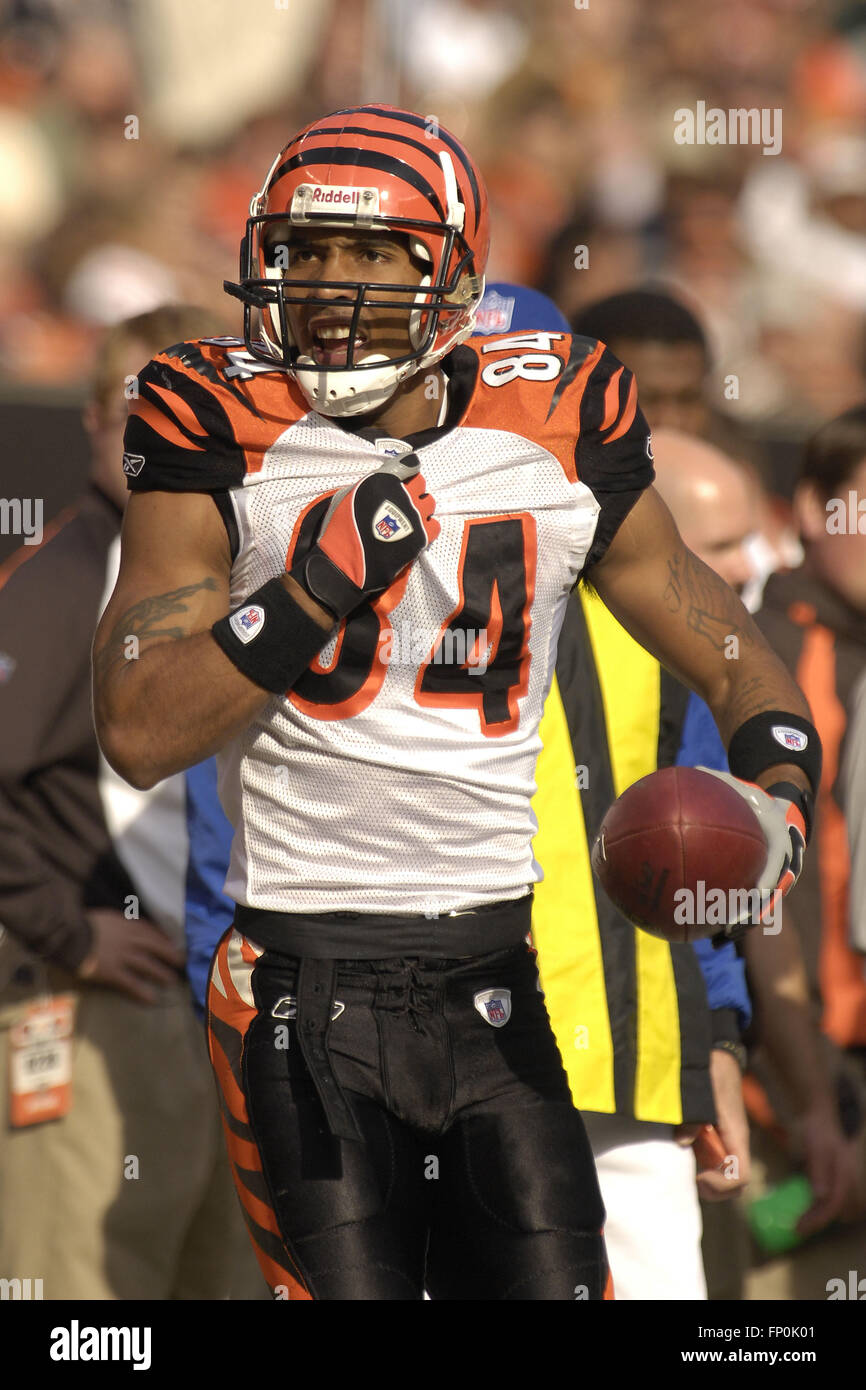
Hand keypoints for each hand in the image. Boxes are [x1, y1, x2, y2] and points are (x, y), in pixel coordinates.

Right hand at [76, 908, 185, 1003]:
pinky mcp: (112, 972)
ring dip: (161, 973)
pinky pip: (131, 983)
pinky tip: (151, 999)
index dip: (162, 938)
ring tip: (171, 981)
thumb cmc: (81, 924)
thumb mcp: (104, 917)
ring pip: (147, 965)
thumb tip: (123, 927)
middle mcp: (128, 940)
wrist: (68, 935)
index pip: (149, 930)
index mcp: (125, 924)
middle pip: (155, 947)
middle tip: (182, 962)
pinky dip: (142, 991)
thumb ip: (116, 924)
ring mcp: (122, 956)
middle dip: (170, 954)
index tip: (171, 944)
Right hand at [290, 458, 439, 620]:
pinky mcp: (421, 536)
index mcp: (383, 480)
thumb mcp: (348, 495)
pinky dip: (427, 526)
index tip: (408, 474)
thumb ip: (371, 484)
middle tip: (404, 501)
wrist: (345, 563)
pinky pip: (434, 525)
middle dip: (414, 490)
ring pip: (430, 503)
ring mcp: (414, 515)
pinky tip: (415, 531)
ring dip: (421, 507)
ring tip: (410, 517)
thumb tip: (386, 481)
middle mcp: (402, 494)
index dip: (408, 469)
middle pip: (421, 483)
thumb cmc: (341, 528)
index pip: (408, 464)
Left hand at [675, 1048, 750, 1199]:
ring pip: (723, 1173)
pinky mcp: (716, 1133)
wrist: (717, 1050)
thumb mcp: (701, 1086)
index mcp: (736, 1134)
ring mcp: (726, 1139)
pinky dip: (698, 1160)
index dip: (719, 1184)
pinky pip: (713, 1159)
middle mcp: (734, 1141)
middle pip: (734, 1184)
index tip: (696, 1173)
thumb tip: (682, 1141)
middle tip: (687, 1172)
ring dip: (704, 1174)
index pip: (739, 1177)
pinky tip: (680, 1144)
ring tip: (683, 1158)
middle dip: (712, 1187)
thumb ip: (693, 1113)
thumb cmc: (711, 1066)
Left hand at [695, 767, 806, 940]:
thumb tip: (691, 769)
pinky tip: (701, 922)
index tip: (756, 893)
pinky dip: (727, 911)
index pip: (777, 865)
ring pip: (758, 906)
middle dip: (752, 913)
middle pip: (769, 896)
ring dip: (741, 922)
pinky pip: (743, 899)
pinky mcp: (758, 884)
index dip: (767, 881)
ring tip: (719, 937)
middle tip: (731, 924)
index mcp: (779, 842)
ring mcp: (772, 878)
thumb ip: (720, 780)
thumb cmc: (755, 798)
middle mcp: (780, 865)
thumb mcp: (743, 786)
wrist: (779, 812)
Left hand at [793, 1103, 862, 1235]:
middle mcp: (849, 1181)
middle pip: (837, 1211)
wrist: (821, 1119)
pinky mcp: (839, 1183)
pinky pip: (835, 1202)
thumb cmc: (818, 1132)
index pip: (834, 1204)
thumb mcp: (816, 1149)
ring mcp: (846, 1182)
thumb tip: (821, 1197)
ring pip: (839, 1209)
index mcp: (845, 1174)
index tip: (799, 1228)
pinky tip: (810, 1211)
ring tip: (803, 1221)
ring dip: (822, 1217)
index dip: (818, 1220)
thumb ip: (819, 1171)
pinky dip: (823, 1209)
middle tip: (798, 1226)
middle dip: (820, 1221)